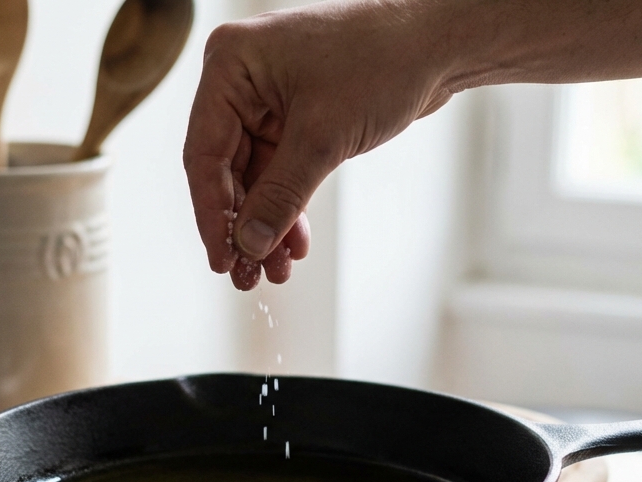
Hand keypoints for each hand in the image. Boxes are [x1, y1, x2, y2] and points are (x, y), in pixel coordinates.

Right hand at [183, 1, 460, 289]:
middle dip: (243, 227)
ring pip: (254, 179)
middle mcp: (241, 81)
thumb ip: (280, 196)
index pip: (204, 154)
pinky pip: (280, 172)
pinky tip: (294, 245)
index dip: (212, 214)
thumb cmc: (382, 60)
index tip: (222, 260)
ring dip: (265, 225)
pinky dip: (288, 208)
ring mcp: (268, 100)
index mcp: (230, 66)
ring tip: (274, 271)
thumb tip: (248, 245)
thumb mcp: (323, 136)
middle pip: (226, 171)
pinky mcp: (296, 117)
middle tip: (247, 276)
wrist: (437, 44)